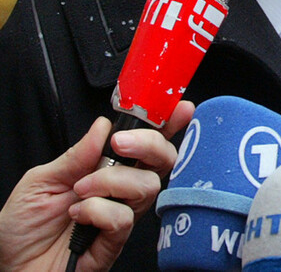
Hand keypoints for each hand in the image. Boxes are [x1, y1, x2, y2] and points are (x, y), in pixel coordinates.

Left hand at [0, 100, 193, 270]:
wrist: (9, 266)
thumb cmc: (23, 227)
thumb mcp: (42, 180)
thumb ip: (76, 155)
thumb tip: (103, 126)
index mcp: (108, 168)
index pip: (147, 143)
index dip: (169, 124)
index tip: (178, 109)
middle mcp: (121, 190)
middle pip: (164, 160)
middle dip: (150, 144)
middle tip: (120, 144)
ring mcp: (121, 215)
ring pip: (147, 186)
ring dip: (111, 181)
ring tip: (81, 190)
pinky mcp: (115, 242)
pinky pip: (124, 218)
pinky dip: (98, 210)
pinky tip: (79, 215)